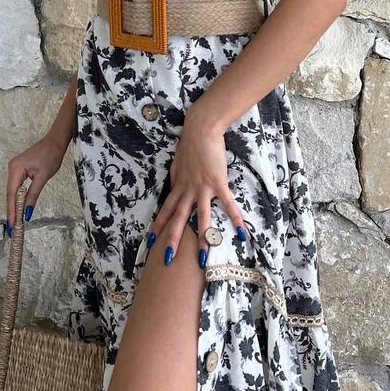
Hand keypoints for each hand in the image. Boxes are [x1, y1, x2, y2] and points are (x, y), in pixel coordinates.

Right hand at [5, 132, 67, 236]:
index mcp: (16, 168)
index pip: (12, 194)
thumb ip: (33, 195)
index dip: (11, 210)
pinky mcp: (19, 169)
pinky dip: (18, 197)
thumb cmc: (51, 155)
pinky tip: (18, 207)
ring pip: (13, 190)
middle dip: (12, 210)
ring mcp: (14, 168)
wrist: (55, 142)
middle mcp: (12, 168)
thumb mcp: (43, 177)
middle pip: (10, 193)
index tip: (12, 224)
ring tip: (15, 221)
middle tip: (13, 227)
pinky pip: (16, 186)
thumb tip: (26, 212)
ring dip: (14, 205)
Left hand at [147, 105, 246, 267]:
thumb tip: (174, 186)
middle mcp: (188, 190)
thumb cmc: (191, 143)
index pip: (165, 210)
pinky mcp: (217, 183)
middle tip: (165, 260)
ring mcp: (202, 188)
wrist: (200, 129)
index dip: (157, 226)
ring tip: (201, 259)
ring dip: (201, 239)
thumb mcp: (178, 163)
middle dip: (171, 240)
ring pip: (200, 217)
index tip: (149, 241)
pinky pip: (226, 204)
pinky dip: (234, 218)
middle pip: (178, 219)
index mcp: (178, 186)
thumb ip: (177, 177)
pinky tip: (240, 233)